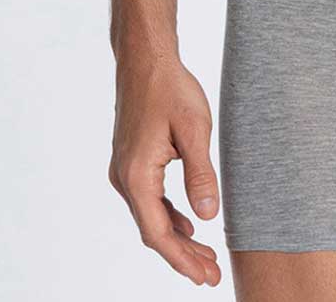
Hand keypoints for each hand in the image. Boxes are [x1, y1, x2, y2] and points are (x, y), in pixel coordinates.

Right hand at [109, 48, 222, 285]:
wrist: (145, 58)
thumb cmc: (170, 88)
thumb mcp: (195, 129)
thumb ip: (201, 173)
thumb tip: (207, 215)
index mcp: (137, 176)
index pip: (158, 233)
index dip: (182, 259)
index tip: (205, 277)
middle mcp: (124, 179)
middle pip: (153, 230)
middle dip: (182, 255)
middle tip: (211, 275)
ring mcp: (125, 170)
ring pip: (151, 216)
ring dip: (177, 237)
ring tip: (205, 256)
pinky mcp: (131, 161)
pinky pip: (149, 200)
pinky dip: (169, 216)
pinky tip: (187, 223)